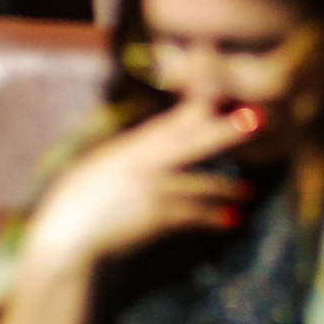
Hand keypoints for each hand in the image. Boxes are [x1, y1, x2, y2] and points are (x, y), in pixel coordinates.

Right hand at [20, 99, 256, 271]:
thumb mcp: (103, 165)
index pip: (172, 119)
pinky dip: (214, 217)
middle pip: (193, 141)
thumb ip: (131, 153)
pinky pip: (192, 215)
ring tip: (249, 191)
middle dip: (226, 129)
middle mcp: (144, 162)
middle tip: (257, 118)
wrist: (66, 235)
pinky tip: (234, 220)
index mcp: (132, 146)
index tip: (225, 88)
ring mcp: (151, 189)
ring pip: (200, 183)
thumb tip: (151, 144)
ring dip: (227, 188)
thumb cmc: (78, 201)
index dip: (200, 100)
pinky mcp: (155, 218)